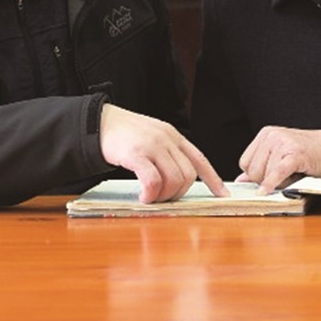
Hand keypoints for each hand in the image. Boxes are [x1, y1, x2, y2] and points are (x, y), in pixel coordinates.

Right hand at [99, 105, 228, 202]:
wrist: (98, 122)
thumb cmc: (124, 134)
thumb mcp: (152, 136)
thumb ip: (166, 152)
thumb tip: (178, 179)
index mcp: (173, 135)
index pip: (199, 158)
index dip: (213, 178)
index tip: (222, 194)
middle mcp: (166, 139)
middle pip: (187, 175)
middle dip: (178, 193)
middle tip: (162, 198)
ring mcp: (152, 145)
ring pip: (174, 180)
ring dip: (164, 196)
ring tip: (150, 197)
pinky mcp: (136, 154)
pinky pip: (153, 181)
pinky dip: (151, 194)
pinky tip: (143, 197)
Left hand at [236, 126, 320, 193]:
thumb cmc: (311, 153)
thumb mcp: (282, 156)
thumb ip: (263, 167)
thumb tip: (242, 180)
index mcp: (266, 134)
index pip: (245, 162)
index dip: (256, 175)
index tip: (268, 179)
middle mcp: (272, 135)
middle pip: (253, 170)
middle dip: (264, 181)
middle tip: (284, 179)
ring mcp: (283, 143)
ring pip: (264, 174)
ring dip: (276, 183)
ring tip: (292, 176)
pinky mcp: (294, 155)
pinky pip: (276, 173)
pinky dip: (271, 185)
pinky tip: (267, 192)